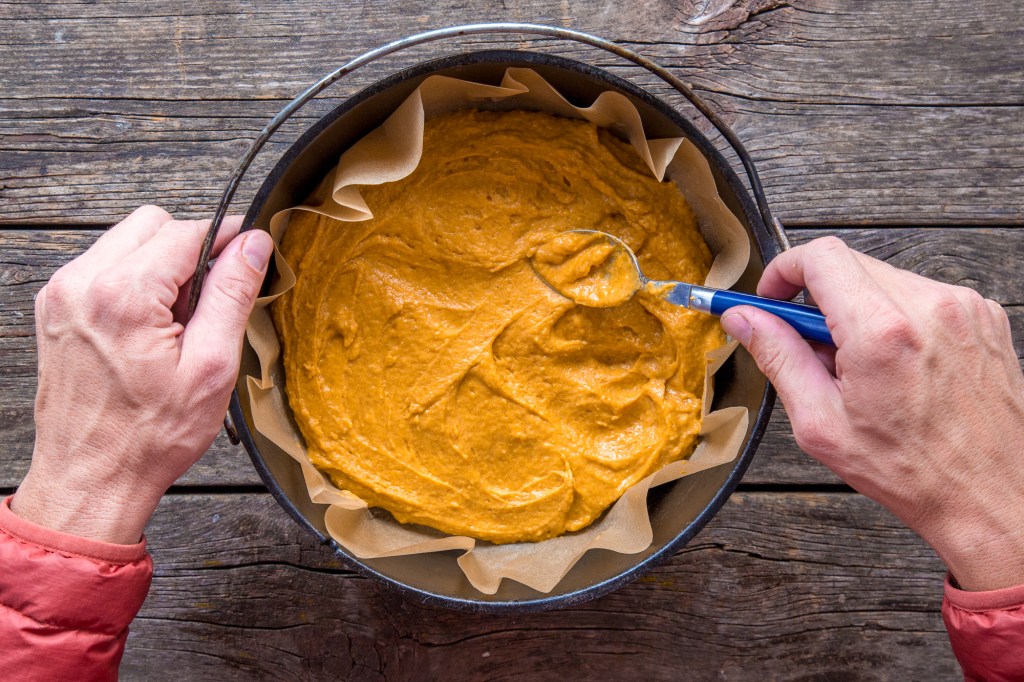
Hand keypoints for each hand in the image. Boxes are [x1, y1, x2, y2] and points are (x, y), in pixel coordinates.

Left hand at [12, 206, 272, 543]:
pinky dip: (133, 282)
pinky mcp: (55, 308)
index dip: (226, 238)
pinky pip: (103, 266)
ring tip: (174, 322)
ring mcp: (62, 294)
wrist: (91, 479)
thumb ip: (232, 294)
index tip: (249, 253)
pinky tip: (148, 327)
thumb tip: (253, 245)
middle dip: (189, 250)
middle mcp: (82, 283)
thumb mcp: (211, 366)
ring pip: (125, 240)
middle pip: (151, 223)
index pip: (186, 230)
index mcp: (123, 295)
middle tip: (206, 304)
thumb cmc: (150, 436)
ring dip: (160, 265)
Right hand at [720, 237, 1023, 591]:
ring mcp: (962, 307)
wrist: (992, 495)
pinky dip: (896, 318)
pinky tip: (896, 365)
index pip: (820, 257)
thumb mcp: (821, 422)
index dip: (783, 271)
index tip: (772, 297)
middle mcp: (928, 307)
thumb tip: (744, 319)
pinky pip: (919, 295)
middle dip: (817, 298)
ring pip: (883, 279)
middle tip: (809, 345)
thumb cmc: (913, 470)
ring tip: (860, 366)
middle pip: (849, 264)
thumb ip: (778, 357)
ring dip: (858, 310)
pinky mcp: (982, 315)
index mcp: (882, 331)